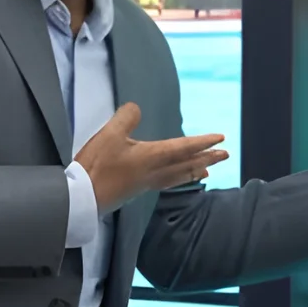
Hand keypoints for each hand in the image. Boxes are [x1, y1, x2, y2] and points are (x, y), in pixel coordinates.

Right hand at [76, 103, 228, 214]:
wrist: (81, 197)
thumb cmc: (96, 165)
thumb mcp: (109, 134)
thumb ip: (126, 118)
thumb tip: (136, 109)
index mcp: (152, 157)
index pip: (184, 147)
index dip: (203, 141)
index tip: (221, 138)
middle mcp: (154, 172)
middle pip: (187, 164)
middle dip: (207, 158)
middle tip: (225, 154)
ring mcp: (146, 183)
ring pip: (179, 176)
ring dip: (195, 171)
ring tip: (208, 170)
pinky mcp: (137, 190)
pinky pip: (167, 183)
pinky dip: (179, 179)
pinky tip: (175, 179)